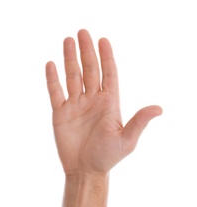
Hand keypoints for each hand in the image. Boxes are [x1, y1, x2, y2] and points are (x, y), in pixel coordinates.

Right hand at [45, 29, 161, 174]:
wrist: (85, 170)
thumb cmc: (107, 157)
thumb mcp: (127, 140)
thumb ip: (139, 122)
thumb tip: (159, 108)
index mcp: (109, 104)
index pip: (109, 75)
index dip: (107, 57)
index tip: (103, 40)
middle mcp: (92, 101)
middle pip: (90, 70)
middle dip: (86, 52)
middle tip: (83, 32)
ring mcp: (75, 105)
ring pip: (72, 77)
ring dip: (70, 59)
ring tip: (68, 41)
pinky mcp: (60, 113)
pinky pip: (55, 92)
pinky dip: (53, 79)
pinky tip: (51, 65)